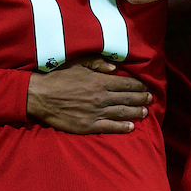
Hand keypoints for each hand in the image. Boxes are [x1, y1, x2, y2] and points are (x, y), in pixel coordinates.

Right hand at [26, 59, 151, 134]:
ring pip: (122, 113)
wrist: (40, 96)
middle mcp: (101, 97)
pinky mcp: (88, 125)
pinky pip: (110, 127)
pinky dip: (122, 127)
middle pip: (127, 98)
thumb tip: (115, 68)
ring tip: (145, 112)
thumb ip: (97, 63)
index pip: (125, 83)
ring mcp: (95, 112)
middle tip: (150, 99)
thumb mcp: (77, 63)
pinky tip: (131, 127)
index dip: (138, 85)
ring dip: (136, 112)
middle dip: (141, 98)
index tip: (145, 86)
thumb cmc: (58, 77)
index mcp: (99, 81)